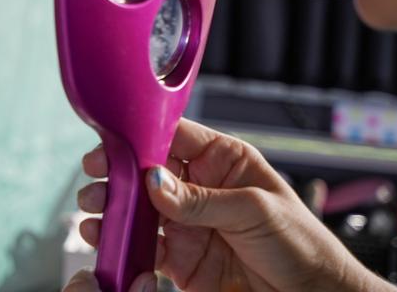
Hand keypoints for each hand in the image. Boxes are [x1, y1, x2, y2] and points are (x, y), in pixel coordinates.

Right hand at [76, 118, 392, 291]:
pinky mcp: (179, 260)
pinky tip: (106, 239)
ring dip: (113, 208)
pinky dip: (121, 244)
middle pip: (147, 171)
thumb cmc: (304, 246)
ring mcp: (186, 223)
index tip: (114, 140)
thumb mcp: (256, 211)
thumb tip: (153, 180)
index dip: (142, 135)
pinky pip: (143, 247)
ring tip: (93, 210)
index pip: (174, 136)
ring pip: (138, 208)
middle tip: (95, 175)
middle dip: (117, 171)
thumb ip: (201, 199)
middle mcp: (200, 188)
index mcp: (223, 161)